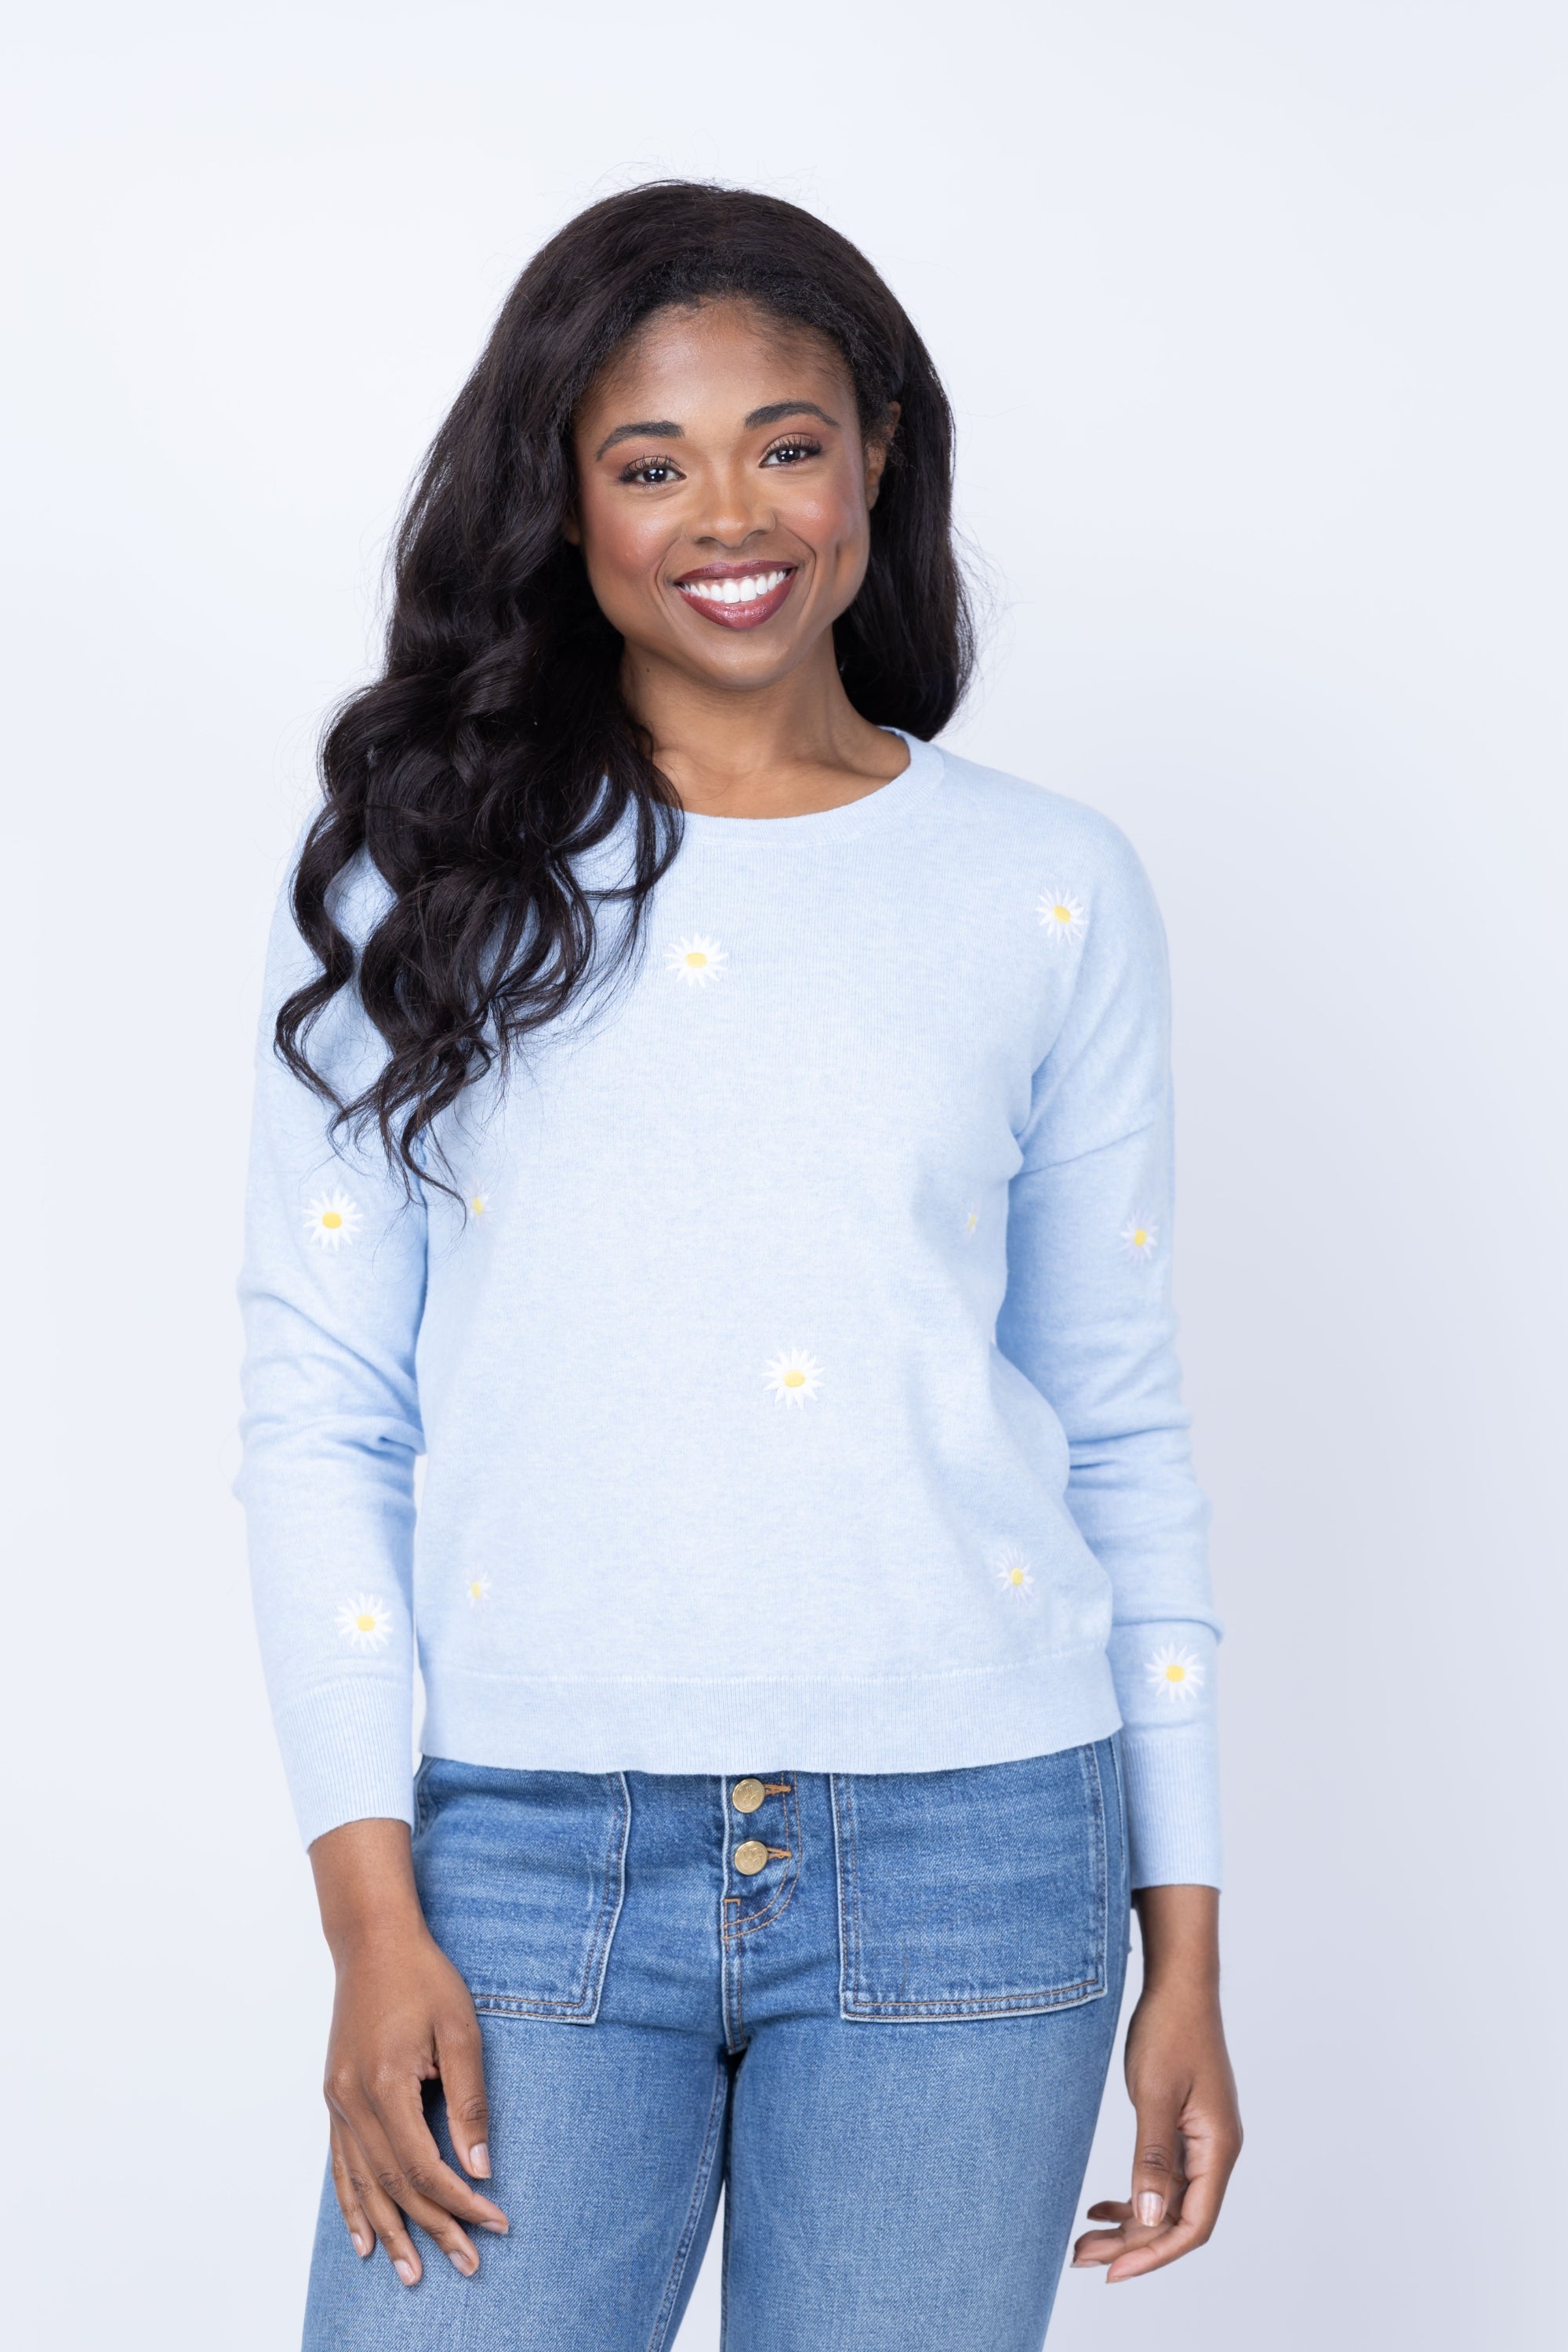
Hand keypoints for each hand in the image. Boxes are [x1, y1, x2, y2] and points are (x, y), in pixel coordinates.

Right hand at [311, 1818, 508, 2287]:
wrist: (373, 1941)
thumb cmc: (423, 1978)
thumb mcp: (461, 2031)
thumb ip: (469, 2101)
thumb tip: (481, 2166)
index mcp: (386, 2085)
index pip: (426, 2166)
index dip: (462, 2202)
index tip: (495, 2222)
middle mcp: (353, 2102)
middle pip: (394, 2184)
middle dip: (433, 2228)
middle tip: (467, 2265)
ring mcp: (338, 2102)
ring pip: (363, 2185)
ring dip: (390, 2231)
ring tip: (411, 2273)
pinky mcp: (335, 2098)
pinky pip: (340, 2166)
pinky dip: (352, 2206)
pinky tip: (363, 2238)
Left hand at [1072, 1884, 1241, 2283]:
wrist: (1179, 1983)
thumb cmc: (1170, 2029)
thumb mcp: (1155, 2093)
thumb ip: (1153, 2157)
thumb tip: (1147, 2218)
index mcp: (1218, 2148)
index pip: (1192, 2225)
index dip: (1154, 2254)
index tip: (1113, 2272)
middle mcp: (1215, 2151)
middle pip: (1177, 2220)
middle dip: (1132, 2245)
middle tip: (1082, 2257)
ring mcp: (1201, 2140)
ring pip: (1167, 2201)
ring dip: (1129, 2224)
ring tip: (1084, 2240)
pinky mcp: (1185, 2127)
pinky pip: (1163, 2178)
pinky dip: (1134, 2195)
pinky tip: (1102, 2205)